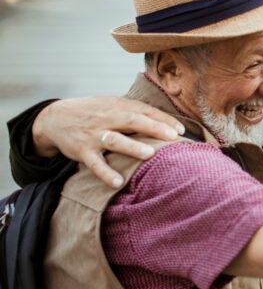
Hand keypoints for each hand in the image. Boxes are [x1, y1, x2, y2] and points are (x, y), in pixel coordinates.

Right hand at [32, 96, 184, 187]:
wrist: (55, 118)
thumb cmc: (94, 113)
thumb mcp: (112, 105)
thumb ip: (135, 111)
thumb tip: (167, 121)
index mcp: (117, 106)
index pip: (144, 110)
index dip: (163, 119)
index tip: (181, 130)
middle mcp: (106, 119)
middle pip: (132, 121)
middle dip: (153, 128)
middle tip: (173, 137)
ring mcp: (93, 135)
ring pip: (114, 140)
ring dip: (132, 147)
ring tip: (150, 154)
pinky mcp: (81, 150)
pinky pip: (94, 163)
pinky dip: (106, 173)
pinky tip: (118, 182)